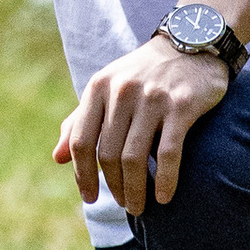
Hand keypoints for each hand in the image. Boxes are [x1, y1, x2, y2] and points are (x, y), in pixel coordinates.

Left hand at [54, 33, 228, 216]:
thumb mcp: (107, 89)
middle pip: (108, 155)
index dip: (82, 175)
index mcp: (98, 87)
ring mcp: (152, 98)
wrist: (191, 43)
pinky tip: (164, 197)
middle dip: (113, 187)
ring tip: (139, 207)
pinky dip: (164, 181)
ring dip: (135, 190)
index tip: (88, 198)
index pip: (81, 141)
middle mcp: (122, 91)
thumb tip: (57, 158)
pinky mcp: (182, 106)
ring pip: (134, 158)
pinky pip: (168, 153)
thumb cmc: (144, 74)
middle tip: (124, 205)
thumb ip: (81, 121)